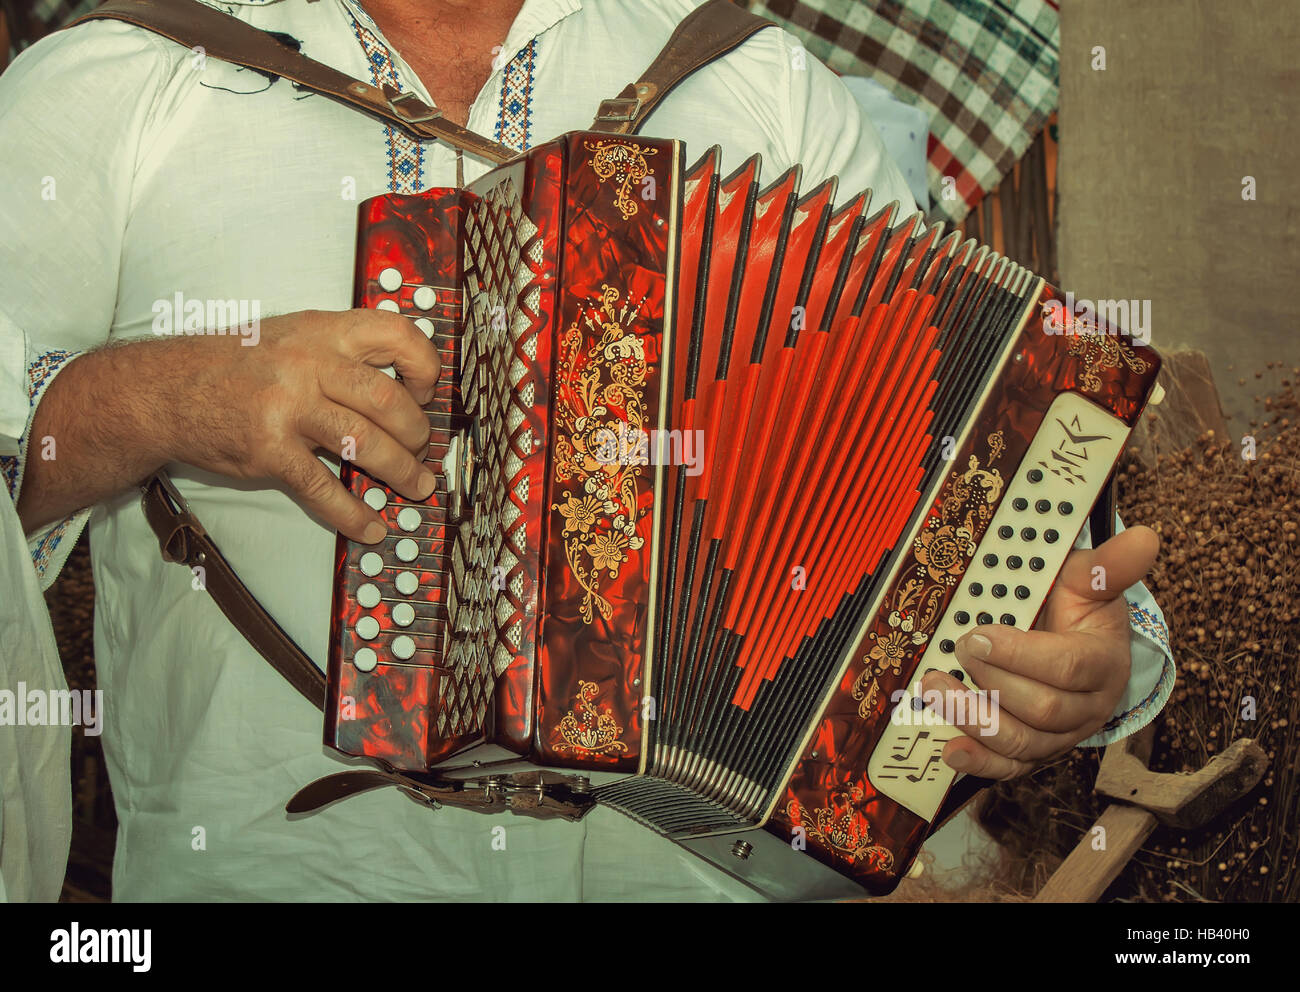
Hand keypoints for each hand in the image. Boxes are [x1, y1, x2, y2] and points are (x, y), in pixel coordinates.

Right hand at [176, 309, 440, 542]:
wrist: (164, 390)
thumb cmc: (235, 366)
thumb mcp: (292, 336)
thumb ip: (342, 352)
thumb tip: (404, 383)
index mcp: (321, 331)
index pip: (395, 334)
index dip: (425, 365)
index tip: (429, 393)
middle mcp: (308, 363)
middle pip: (388, 399)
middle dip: (417, 433)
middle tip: (423, 450)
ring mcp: (287, 407)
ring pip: (365, 443)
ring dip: (400, 472)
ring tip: (416, 486)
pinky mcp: (268, 449)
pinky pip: (323, 488)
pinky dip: (352, 514)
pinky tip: (370, 527)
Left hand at [920, 525, 1160, 779]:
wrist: (1071, 643)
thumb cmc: (1076, 611)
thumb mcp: (1089, 582)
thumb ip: (1109, 565)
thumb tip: (1145, 536)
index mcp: (1103, 663)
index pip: (1068, 666)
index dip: (1020, 654)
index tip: (978, 633)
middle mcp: (1086, 708)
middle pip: (1043, 709)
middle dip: (993, 681)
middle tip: (958, 650)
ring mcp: (1059, 736)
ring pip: (1022, 742)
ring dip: (973, 717)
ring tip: (935, 686)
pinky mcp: (1032, 754)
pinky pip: (1008, 769)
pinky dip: (978, 763)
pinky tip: (951, 751)